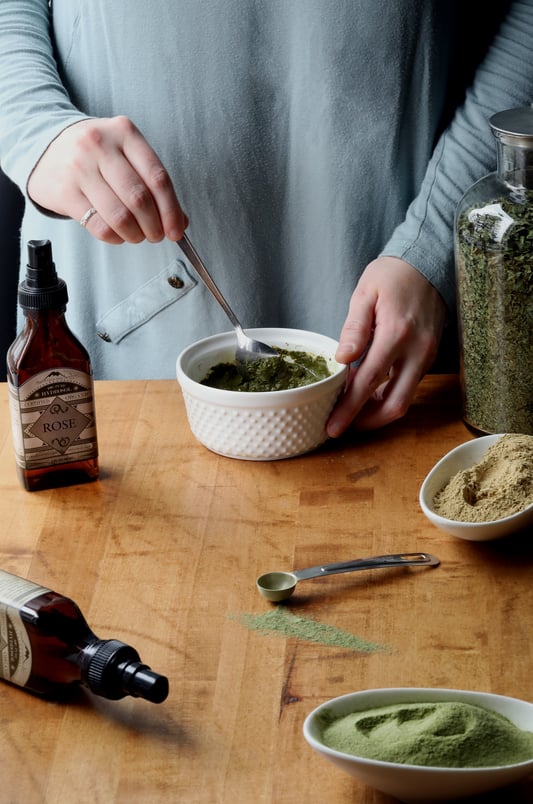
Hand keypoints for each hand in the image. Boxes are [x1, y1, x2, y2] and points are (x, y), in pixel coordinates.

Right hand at [27, 116, 187, 243]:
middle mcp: (100, 145)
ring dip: (135, 235)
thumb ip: (152, 183)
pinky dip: (115, 237)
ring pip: (120, 216)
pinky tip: (118, 234)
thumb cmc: (96, 156)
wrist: (46, 150)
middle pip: (139, 198)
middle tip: (156, 235)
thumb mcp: (125, 155)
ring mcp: (79, 167)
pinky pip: (98, 226)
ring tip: (137, 236)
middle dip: (154, 226)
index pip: (158, 178)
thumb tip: (180, 221)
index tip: (176, 230)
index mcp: (124, 133)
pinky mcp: (65, 192)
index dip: (171, 210)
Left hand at [327, 257, 446, 434]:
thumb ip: (354, 328)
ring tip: (350, 409)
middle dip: (366, 422)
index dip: (349, 409)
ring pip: (404, 399)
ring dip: (377, 411)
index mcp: (396, 333)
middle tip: (340, 426)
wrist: (427, 262)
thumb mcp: (365, 294)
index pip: (369, 381)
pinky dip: (388, 395)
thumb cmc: (392, 275)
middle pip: (395, 404)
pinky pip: (409, 386)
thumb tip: (342, 360)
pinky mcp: (429, 356)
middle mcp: (417, 350)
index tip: (333, 427)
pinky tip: (368, 392)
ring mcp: (427, 355)